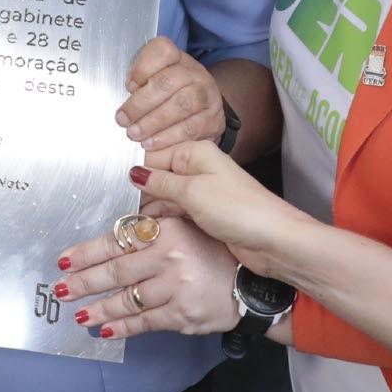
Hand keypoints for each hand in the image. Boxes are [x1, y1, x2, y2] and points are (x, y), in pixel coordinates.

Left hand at [52, 212, 240, 338]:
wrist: (248, 284)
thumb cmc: (213, 252)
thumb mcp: (184, 226)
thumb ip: (151, 227)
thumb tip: (112, 236)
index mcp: (166, 231)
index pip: (117, 241)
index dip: (87, 253)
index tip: (65, 261)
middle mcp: (169, 258)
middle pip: (116, 272)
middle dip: (84, 282)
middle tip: (62, 290)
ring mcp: (175, 288)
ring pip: (127, 300)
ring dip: (99, 308)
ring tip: (78, 313)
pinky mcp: (181, 314)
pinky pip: (144, 322)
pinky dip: (122, 327)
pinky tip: (104, 329)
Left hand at [116, 36, 224, 152]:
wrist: (204, 110)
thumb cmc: (171, 95)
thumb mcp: (155, 80)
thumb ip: (140, 84)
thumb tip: (126, 101)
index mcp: (178, 58)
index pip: (162, 50)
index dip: (141, 68)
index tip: (128, 86)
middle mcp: (195, 73)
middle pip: (167, 82)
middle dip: (140, 104)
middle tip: (123, 120)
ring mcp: (207, 95)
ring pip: (180, 105)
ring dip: (152, 122)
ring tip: (134, 134)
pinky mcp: (212, 120)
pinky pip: (190, 128)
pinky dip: (167, 137)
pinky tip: (151, 143)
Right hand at [129, 143, 315, 281]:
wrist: (273, 240)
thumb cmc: (240, 210)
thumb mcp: (192, 192)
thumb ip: (159, 182)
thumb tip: (134, 172)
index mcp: (196, 151)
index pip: (153, 155)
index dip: (135, 172)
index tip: (117, 188)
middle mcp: (198, 168)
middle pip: (158, 175)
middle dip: (141, 192)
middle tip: (125, 210)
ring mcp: (203, 191)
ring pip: (165, 195)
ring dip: (152, 208)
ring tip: (136, 223)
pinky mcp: (206, 212)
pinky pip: (177, 211)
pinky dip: (165, 218)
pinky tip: (153, 228)